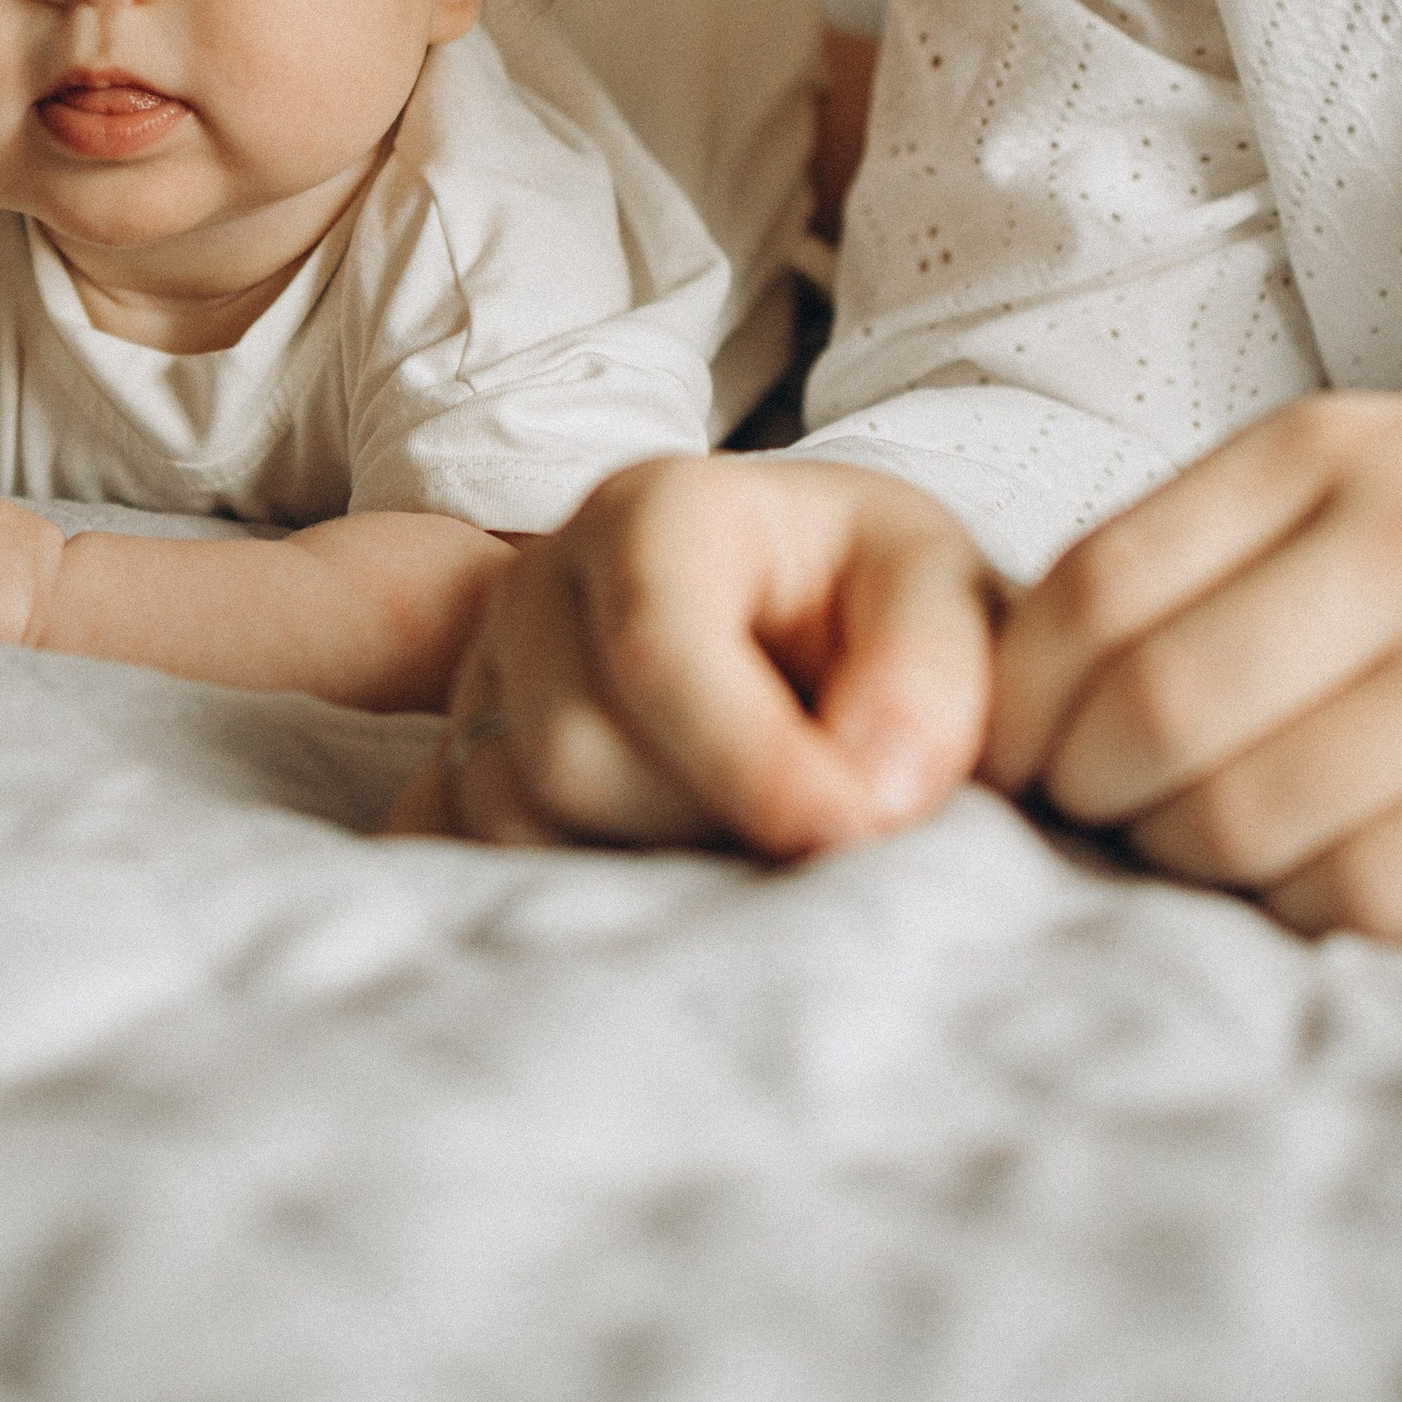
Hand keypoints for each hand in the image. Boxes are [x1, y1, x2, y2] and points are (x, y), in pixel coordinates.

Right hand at [383, 454, 996, 850]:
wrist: (804, 612)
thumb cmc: (871, 597)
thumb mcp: (938, 589)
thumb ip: (928, 675)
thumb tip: (869, 792)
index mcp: (654, 510)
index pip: (655, 647)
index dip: (752, 761)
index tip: (853, 831)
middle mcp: (542, 584)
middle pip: (574, 754)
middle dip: (709, 822)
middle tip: (817, 831)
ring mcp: (487, 677)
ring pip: (522, 824)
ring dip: (652, 866)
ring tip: (750, 839)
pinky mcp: (463, 762)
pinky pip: (479, 859)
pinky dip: (582, 891)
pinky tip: (670, 867)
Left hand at [988, 383, 1401, 939]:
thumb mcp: (1361, 463)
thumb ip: (1208, 546)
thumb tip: (1030, 682)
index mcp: (1326, 452)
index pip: (1094, 589)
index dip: (1019, 700)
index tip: (1004, 753)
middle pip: (1156, 714)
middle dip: (1086, 793)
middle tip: (1091, 815)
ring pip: (1249, 819)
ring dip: (1187, 860)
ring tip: (1198, 844)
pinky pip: (1373, 892)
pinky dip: (1308, 907)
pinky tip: (1314, 875)